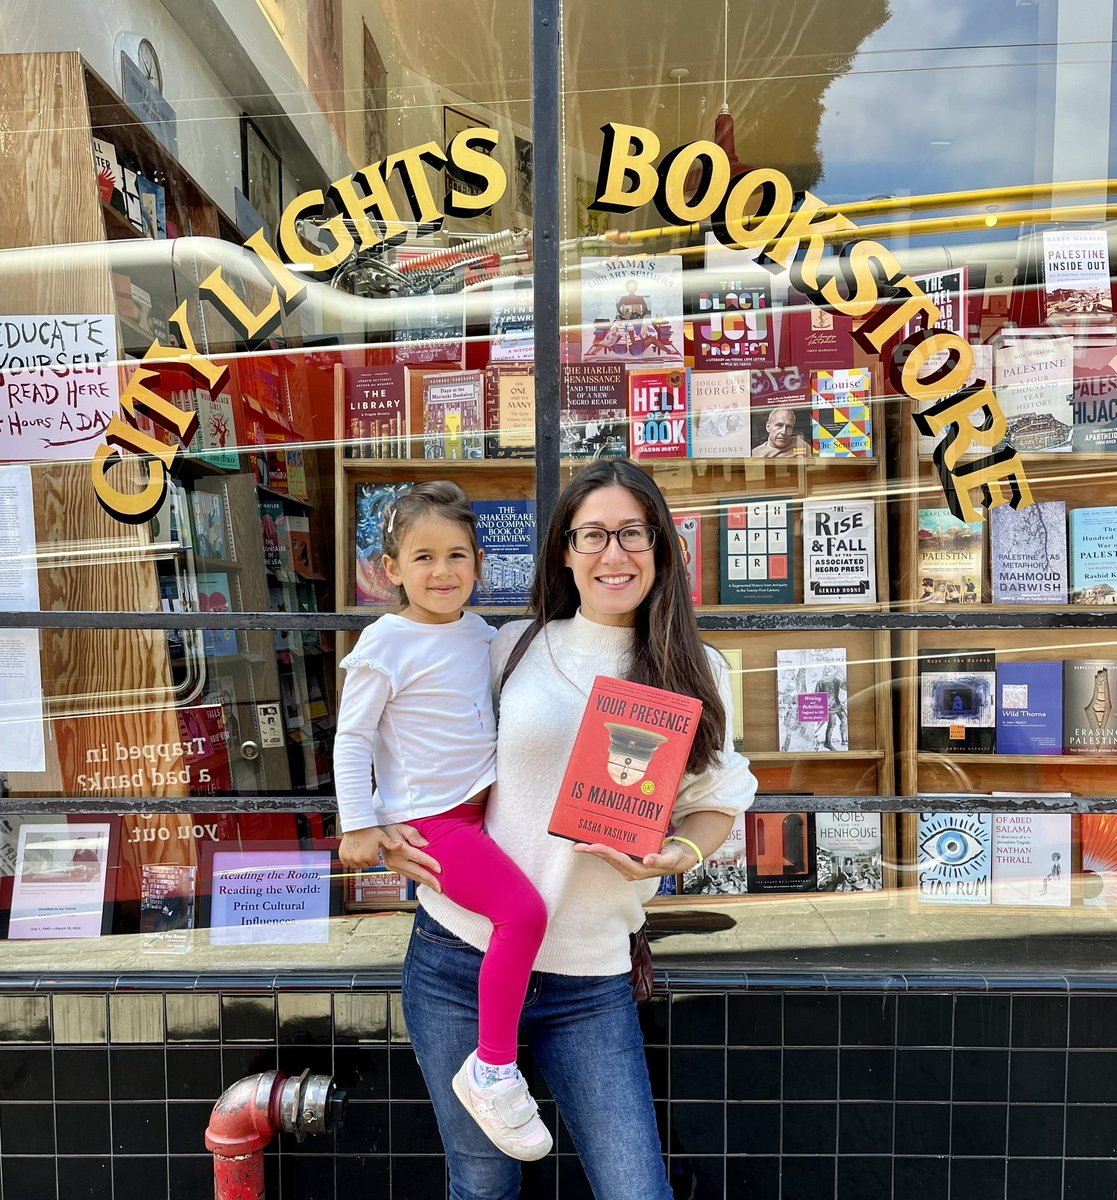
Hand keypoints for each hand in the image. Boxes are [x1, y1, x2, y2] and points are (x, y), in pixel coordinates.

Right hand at [338, 825, 402, 870]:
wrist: (355, 825)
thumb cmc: (369, 830)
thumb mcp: (382, 837)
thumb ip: (391, 844)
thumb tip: (401, 846)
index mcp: (370, 857)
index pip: (374, 863)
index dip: (374, 856)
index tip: (372, 848)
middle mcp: (359, 860)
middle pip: (365, 865)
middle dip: (367, 859)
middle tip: (366, 848)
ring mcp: (350, 859)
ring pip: (356, 865)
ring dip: (358, 860)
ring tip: (360, 849)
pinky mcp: (343, 857)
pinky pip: (347, 864)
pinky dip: (349, 860)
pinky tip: (353, 852)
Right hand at [380, 823, 443, 893]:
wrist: (376, 836)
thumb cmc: (390, 829)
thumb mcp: (401, 827)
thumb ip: (413, 834)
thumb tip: (424, 844)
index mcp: (398, 848)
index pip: (417, 857)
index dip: (429, 863)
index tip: (439, 869)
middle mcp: (395, 860)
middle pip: (415, 871)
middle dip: (429, 879)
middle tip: (440, 887)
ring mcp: (393, 866)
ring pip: (412, 876)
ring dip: (425, 883)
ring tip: (437, 888)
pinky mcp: (394, 869)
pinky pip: (409, 875)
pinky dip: (419, 880)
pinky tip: (427, 883)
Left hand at [572, 839, 693, 880]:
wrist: (676, 860)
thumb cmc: (674, 857)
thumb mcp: (670, 858)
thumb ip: (660, 859)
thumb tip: (647, 860)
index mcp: (638, 870)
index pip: (618, 859)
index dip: (604, 852)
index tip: (592, 846)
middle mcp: (629, 870)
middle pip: (608, 859)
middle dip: (593, 852)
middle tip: (578, 846)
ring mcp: (627, 866)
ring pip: (607, 858)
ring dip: (593, 851)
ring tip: (578, 845)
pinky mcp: (626, 861)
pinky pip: (610, 855)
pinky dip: (600, 849)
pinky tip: (591, 843)